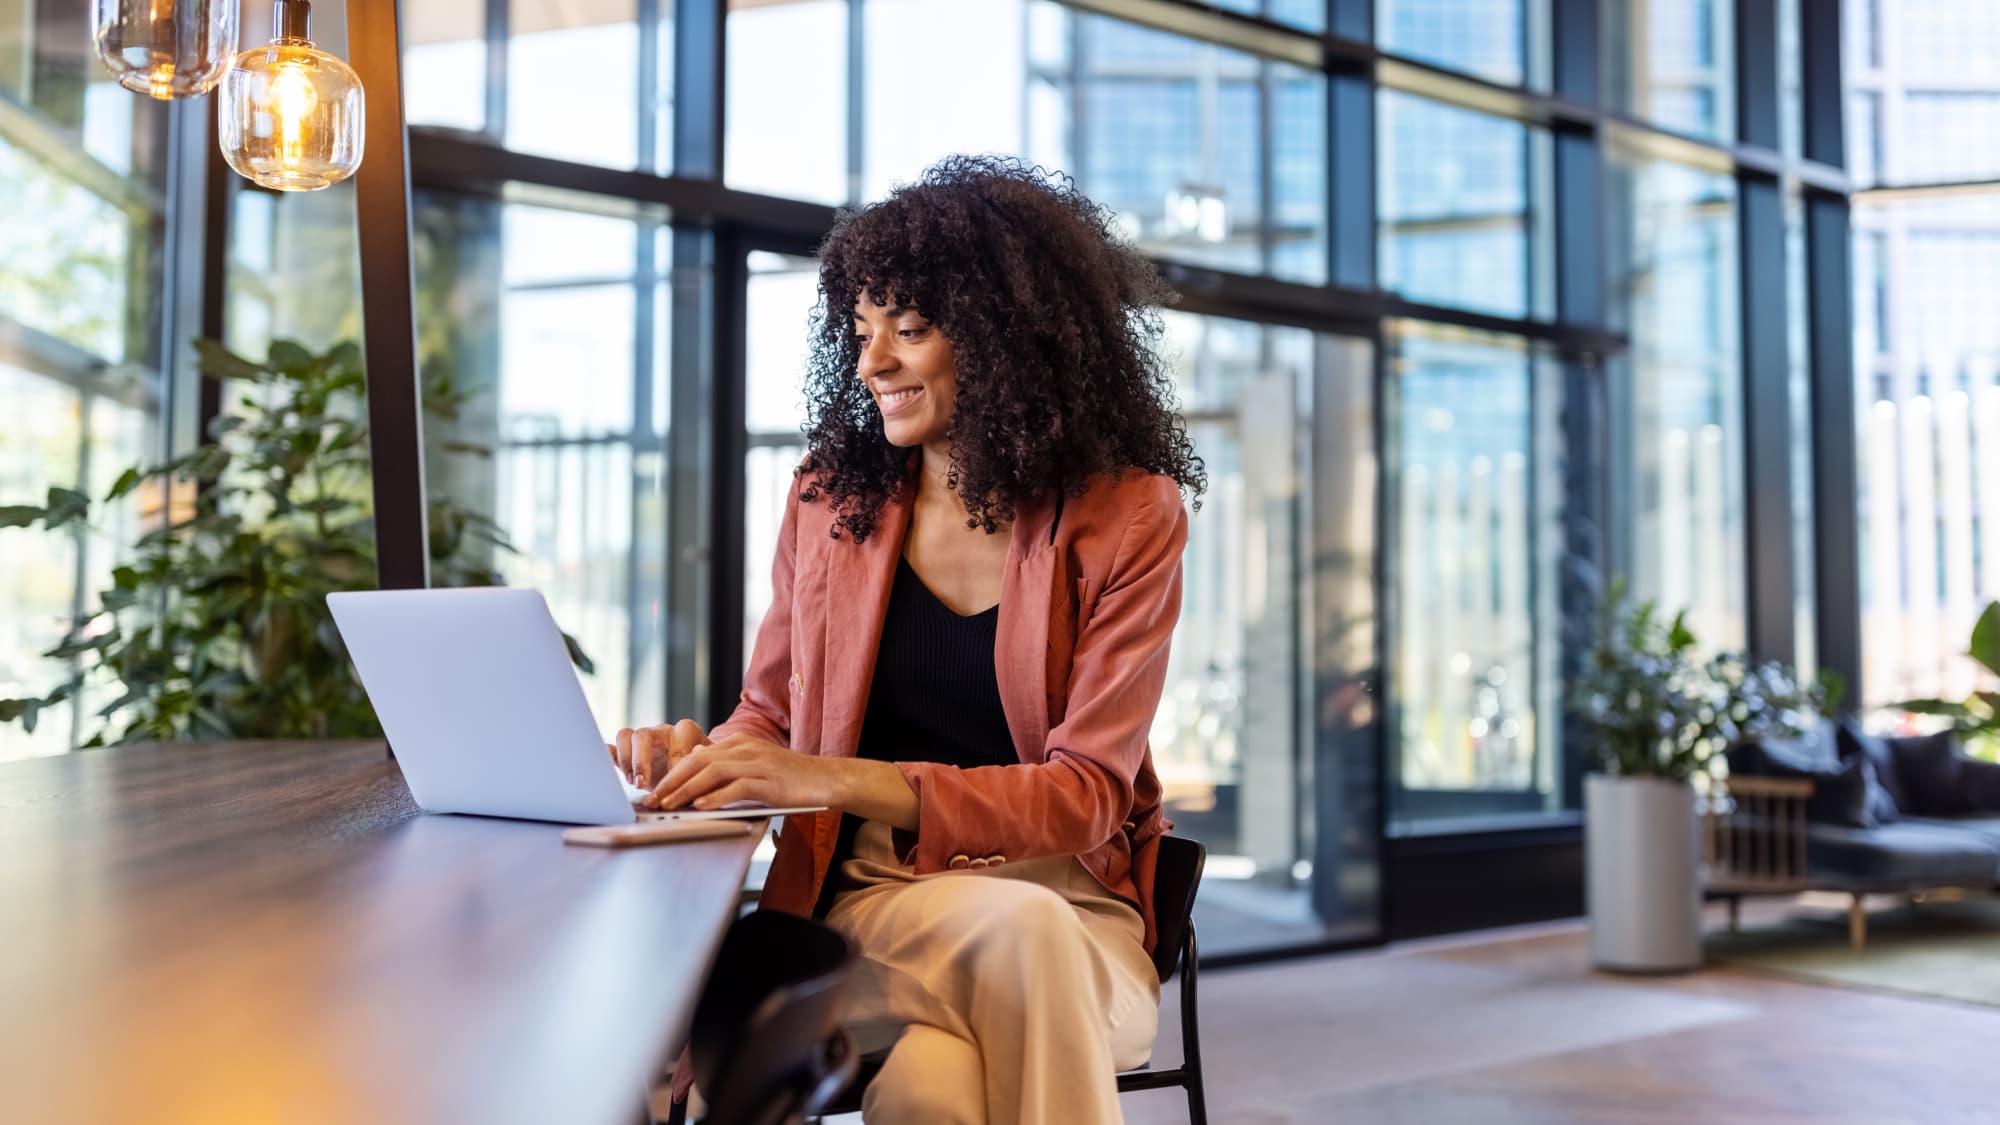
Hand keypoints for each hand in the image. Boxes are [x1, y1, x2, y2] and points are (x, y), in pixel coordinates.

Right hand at [608, 720, 709, 789]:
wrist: (692, 774)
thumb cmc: (703, 770)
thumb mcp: (708, 768)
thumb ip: (702, 761)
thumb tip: (695, 753)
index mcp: (685, 732)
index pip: (677, 735)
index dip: (674, 758)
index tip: (674, 780)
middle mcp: (661, 732)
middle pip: (643, 734)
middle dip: (640, 761)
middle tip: (641, 784)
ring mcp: (643, 741)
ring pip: (626, 736)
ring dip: (626, 761)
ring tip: (632, 783)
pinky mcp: (628, 753)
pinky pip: (613, 749)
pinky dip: (608, 756)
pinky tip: (608, 770)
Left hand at [644, 735, 840, 811]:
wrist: (828, 778)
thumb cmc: (791, 778)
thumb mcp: (756, 766)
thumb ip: (729, 766)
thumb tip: (697, 765)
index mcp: (740, 742)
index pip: (697, 755)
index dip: (673, 773)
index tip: (655, 792)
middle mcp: (746, 748)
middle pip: (699, 760)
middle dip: (672, 781)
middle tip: (653, 801)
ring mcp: (758, 763)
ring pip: (712, 772)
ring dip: (687, 790)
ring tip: (670, 806)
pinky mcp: (770, 781)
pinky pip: (737, 786)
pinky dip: (716, 797)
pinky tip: (700, 807)